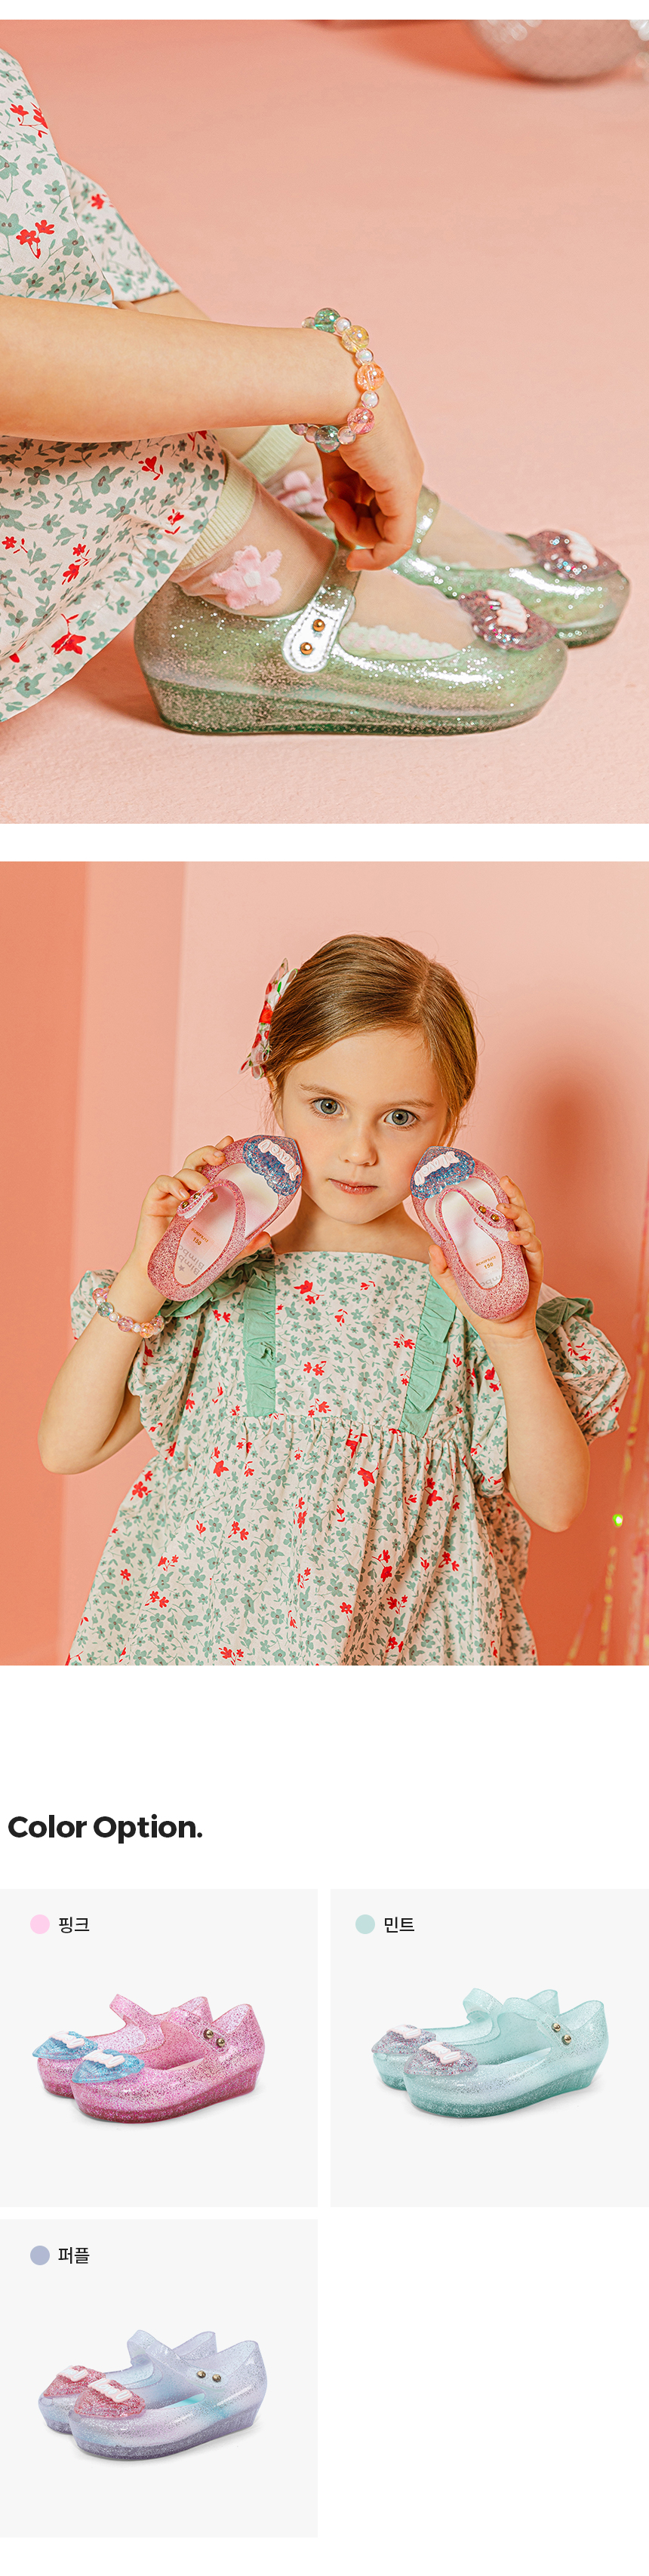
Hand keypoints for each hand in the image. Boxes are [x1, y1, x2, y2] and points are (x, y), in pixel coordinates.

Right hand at [129, 1140, 232, 1284]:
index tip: (229, 1141)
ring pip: (182, 1171)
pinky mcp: (153, 1202)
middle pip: (196, 1161)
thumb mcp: (224, 1251)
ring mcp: (169, 1197)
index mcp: (202, 1197)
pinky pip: (161, 1183)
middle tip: (220, 1156)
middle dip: (208, 1153)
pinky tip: (182, 1194)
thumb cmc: (192, 1260)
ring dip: (194, 1174)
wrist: (163, 1277)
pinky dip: (172, 1184)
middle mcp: (186, 1192)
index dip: (219, 1152)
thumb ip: (244, 1244)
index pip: (211, 1169)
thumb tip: (267, 1237)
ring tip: (204, 1188)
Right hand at [321, 381, 422, 569]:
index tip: (331, 514)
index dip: (356, 521)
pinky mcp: (404, 491)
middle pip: (383, 522)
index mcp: (392, 461)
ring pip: (387, 533)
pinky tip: (353, 553)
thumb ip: (342, 496)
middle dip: (352, 524)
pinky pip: (397, 541)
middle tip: (330, 504)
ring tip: (333, 500)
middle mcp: (407, 472)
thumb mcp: (336, 464)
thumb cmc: (330, 417)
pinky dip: (376, 556)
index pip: (380, 505)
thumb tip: (343, 533)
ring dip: (353, 529)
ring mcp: (409, 481)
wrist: (334, 389)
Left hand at [426, 1175, 543, 1351]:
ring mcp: (525, 1255)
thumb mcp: (453, 1285)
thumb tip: (433, 1247)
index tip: (492, 1177)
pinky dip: (527, 1240)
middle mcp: (513, 1244)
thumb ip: (441, 1268)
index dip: (498, 1193)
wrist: (499, 1330)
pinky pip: (535, 1248)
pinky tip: (516, 1237)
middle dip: (513, 1194)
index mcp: (495, 1241)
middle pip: (518, 1212)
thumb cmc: (478, 1304)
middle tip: (504, 1183)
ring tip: (505, 1211)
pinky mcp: (534, 1268)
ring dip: (519, 1214)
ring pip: (528, 1225)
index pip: (498, 1212)